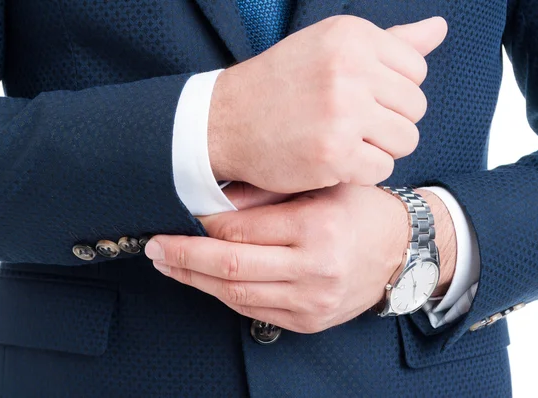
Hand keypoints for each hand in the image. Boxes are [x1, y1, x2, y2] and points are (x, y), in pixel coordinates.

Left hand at [145, 184, 455, 332]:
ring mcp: (311, 302)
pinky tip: (204, 281)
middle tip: (154, 248)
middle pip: (230, 267)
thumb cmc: (359, 209)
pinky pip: (252, 310)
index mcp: (317, 228)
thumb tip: (211, 201)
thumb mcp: (320, 184)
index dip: (203, 225)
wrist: (400, 250)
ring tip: (169, 265)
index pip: (241, 231)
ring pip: (236, 294)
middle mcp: (314, 269)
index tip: (181, 215)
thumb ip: (265, 193)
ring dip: (195, 280)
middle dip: (183, 258)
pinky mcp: (309, 321)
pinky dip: (223, 294)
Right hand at [208, 16, 447, 191]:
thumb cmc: (278, 86)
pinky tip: (332, 160)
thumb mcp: (328, 49)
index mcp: (352, 36)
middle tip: (348, 124)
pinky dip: (361, 171)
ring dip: (378, 148)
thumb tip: (439, 29)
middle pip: (415, 108)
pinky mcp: (334, 153)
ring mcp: (343, 112)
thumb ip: (388, 43)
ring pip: (405, 139)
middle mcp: (350, 68)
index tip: (357, 99)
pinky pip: (382, 168)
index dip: (390, 92)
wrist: (225, 122)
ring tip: (342, 141)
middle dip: (387, 122)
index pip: (415, 71)